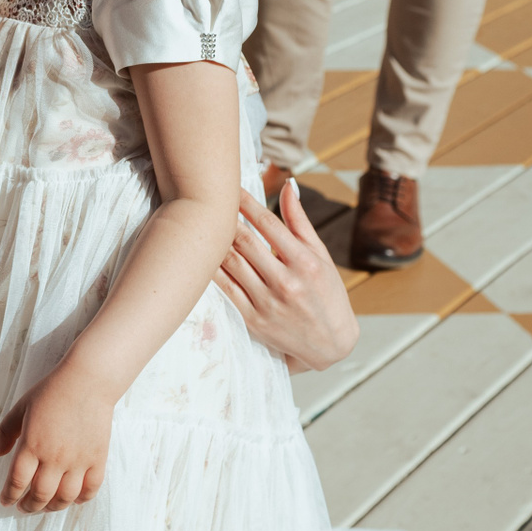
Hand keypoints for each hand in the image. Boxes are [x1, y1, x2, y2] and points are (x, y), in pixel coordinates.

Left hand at [0, 360, 114, 512]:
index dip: (9, 495)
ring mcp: (78, 460)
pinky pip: (90, 489)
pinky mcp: (97, 459)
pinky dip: (80, 499)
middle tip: (24, 508)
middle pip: (40, 495)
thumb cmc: (51, 392)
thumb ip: (6, 432)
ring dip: (53, 507)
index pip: (17, 481)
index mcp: (32, 444)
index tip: (6, 501)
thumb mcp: (21, 408)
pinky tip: (72, 499)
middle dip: (29, 506)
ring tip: (46, 506)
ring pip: (64, 497)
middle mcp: (54, 457)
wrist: (87, 382)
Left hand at [215, 181, 358, 372]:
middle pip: (245, 241)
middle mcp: (286, 281)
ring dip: (215, 240)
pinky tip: (202, 254)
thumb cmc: (327, 293)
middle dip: (226, 218)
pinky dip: (212, 268)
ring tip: (202, 222)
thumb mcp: (320, 256)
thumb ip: (299, 222)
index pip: (268, 224)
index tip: (233, 188)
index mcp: (305, 262)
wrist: (330, 345)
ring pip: (232, 262)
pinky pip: (226, 288)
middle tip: (209, 200)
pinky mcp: (253, 319)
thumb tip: (288, 185)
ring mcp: (268, 302)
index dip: (246, 203)